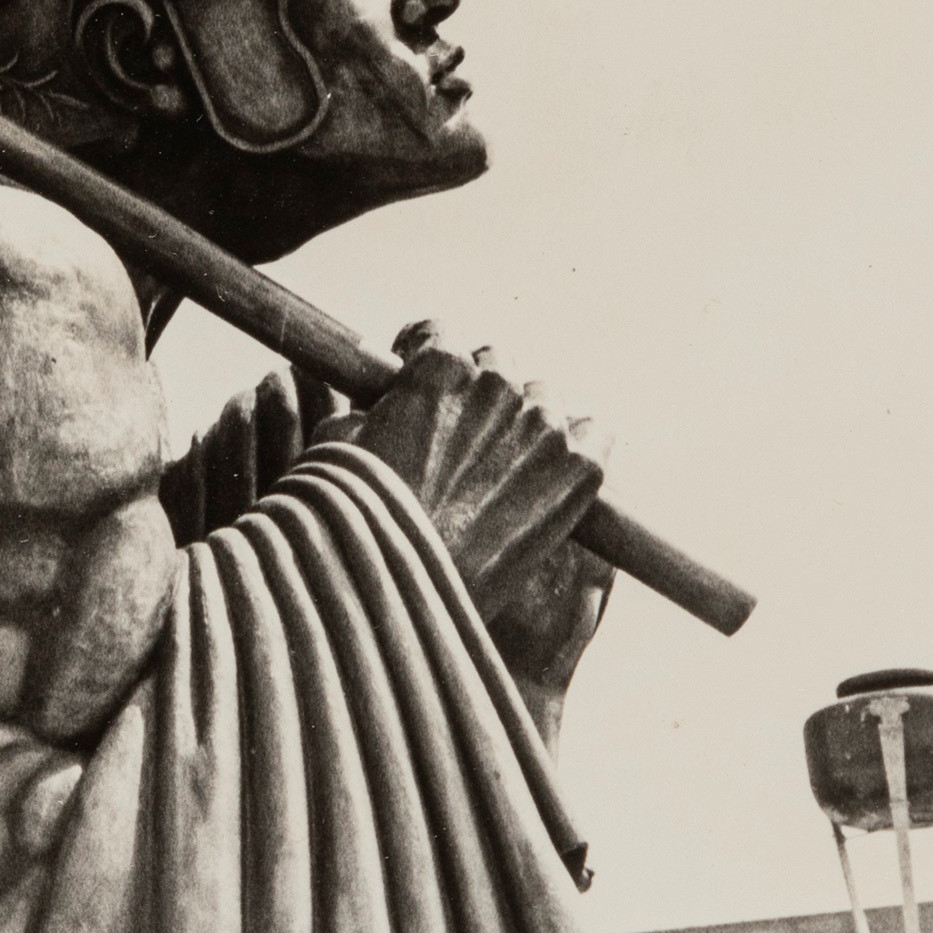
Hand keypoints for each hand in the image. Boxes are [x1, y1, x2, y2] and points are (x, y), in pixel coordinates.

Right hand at [351, 324, 613, 737]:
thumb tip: (376, 410)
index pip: (438, 335)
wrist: (406, 596)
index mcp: (436, 368)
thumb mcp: (337, 452)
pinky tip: (551, 476)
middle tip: (457, 445)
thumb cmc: (360, 528)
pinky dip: (577, 448)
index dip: (423, 364)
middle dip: (475, 398)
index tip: (420, 391)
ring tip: (498, 473)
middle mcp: (497, 384)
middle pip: (494, 368)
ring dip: (523, 425)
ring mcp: (545, 426)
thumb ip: (366, 413)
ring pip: (543, 399)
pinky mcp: (579, 469)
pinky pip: (595, 433)